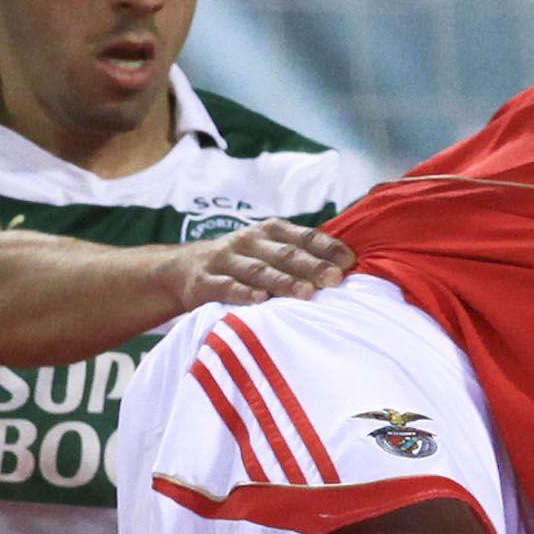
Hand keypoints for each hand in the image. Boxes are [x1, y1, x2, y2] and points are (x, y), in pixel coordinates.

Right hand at [168, 220, 350, 310]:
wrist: (183, 268)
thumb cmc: (244, 261)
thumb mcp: (269, 249)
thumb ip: (302, 254)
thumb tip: (348, 267)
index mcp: (270, 231)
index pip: (304, 237)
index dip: (327, 248)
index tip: (350, 261)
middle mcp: (249, 242)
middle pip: (285, 255)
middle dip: (312, 266)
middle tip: (335, 279)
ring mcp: (226, 260)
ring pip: (259, 271)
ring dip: (284, 282)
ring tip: (307, 294)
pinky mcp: (205, 281)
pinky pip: (227, 287)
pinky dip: (243, 294)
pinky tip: (260, 301)